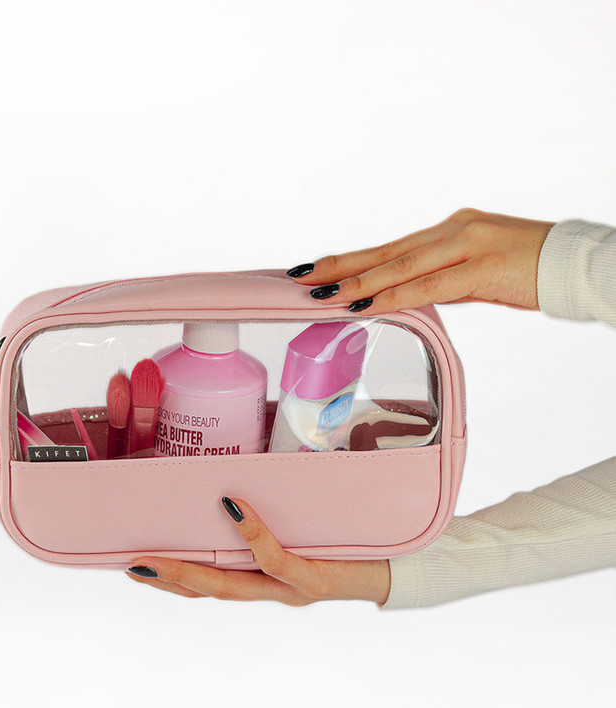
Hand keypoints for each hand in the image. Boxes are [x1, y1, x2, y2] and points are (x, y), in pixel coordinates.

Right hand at [126, 496, 390, 605]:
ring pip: (228, 586)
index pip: (209, 579)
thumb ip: (273, 501)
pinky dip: (251, 534)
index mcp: (265, 576)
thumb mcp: (304, 520)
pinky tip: (232, 509)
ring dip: (187, 572)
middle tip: (128, 565)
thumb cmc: (352, 534)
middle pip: (208, 589)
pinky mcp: (314, 580)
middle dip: (166, 579)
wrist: (405, 565)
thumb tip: (243, 456)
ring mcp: (291, 589)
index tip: (136, 564)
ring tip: (154, 558)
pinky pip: (275, 560)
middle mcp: (272, 589)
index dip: (171, 576)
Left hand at [287, 208, 554, 313]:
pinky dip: (393, 296)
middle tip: (301, 275)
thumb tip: (411, 298)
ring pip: (400, 266)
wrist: (578, 263)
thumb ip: (444, 282)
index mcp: (449, 232)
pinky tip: (366, 305)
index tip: (318, 268)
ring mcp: (466, 245)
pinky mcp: (481, 266)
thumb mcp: (479, 274)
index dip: (352, 260)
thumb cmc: (530, 270)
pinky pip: (428, 285)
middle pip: (385, 252)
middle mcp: (452, 231)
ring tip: (322, 294)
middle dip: (340, 266)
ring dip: (358, 283)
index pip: (390, 248)